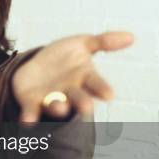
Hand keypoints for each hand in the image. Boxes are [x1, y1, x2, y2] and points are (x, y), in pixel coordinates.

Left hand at [12, 31, 133, 121]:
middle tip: (87, 108)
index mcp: (84, 77)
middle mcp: (70, 91)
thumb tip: (131, 36)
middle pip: (78, 98)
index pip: (96, 83)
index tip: (109, 95)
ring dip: (58, 108)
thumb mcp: (82, 44)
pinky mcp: (32, 102)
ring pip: (56, 105)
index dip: (102, 88)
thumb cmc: (65, 58)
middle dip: (83, 103)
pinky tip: (27, 122)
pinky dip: (30, 116)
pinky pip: (31, 110)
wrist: (35, 66)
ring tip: (60, 108)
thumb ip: (104, 41)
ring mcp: (51, 98)